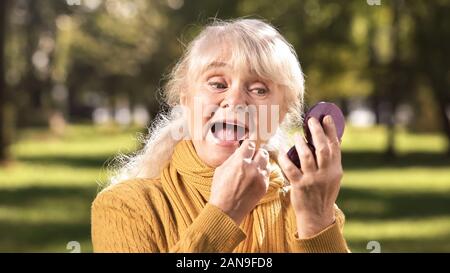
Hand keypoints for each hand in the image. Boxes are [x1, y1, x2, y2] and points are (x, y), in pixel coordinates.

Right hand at [209, 140, 269, 224]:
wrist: (226, 210)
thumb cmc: (220, 190)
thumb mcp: (221, 169)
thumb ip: (233, 158)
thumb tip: (240, 151)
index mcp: (240, 161)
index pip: (250, 144)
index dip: (248, 145)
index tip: (246, 148)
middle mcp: (252, 168)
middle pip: (262, 152)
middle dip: (256, 152)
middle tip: (251, 156)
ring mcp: (260, 178)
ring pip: (267, 162)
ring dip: (261, 162)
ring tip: (254, 166)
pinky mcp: (264, 186)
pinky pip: (267, 174)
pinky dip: (262, 172)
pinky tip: (255, 176)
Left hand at [278, 115, 342, 237]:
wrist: (316, 216)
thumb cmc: (323, 194)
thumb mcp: (332, 178)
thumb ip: (330, 161)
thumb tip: (330, 140)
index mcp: (335, 170)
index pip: (334, 146)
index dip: (330, 130)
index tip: (326, 117)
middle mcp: (325, 173)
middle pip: (322, 148)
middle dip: (317, 131)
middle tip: (311, 120)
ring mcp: (312, 179)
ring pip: (307, 156)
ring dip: (301, 143)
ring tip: (297, 136)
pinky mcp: (299, 185)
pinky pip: (290, 168)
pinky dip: (285, 158)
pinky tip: (282, 150)